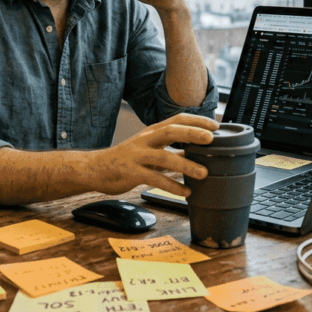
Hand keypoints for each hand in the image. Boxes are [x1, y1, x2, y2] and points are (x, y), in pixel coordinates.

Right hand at [86, 113, 218, 196]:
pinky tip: (184, 192)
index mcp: (151, 132)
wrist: (95, 169)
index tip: (215, 125)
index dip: (196, 120)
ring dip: (185, 164)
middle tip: (211, 140)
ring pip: (163, 157)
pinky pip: (153, 178)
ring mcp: (136, 156)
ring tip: (203, 173)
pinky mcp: (130, 172)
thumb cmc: (125, 159)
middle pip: (170, 131)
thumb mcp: (149, 149)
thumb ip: (170, 149)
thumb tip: (193, 150)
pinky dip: (171, 185)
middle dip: (192, 134)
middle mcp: (144, 140)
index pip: (176, 119)